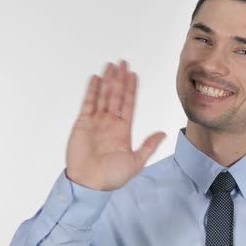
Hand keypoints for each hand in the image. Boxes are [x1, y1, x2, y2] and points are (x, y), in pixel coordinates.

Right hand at [65, 60, 165, 190]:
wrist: (89, 184)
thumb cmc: (111, 177)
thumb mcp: (136, 162)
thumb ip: (148, 146)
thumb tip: (163, 134)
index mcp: (123, 130)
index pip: (129, 103)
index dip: (131, 89)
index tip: (134, 75)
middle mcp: (110, 123)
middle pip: (116, 95)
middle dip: (120, 78)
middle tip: (123, 62)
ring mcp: (96, 122)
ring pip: (103, 95)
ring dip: (107, 80)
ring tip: (111, 65)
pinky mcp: (83, 123)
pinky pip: (88, 103)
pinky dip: (92, 90)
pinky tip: (96, 78)